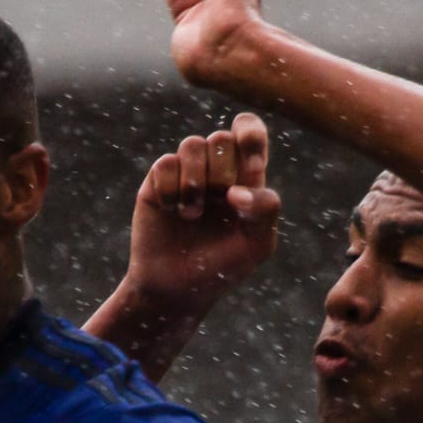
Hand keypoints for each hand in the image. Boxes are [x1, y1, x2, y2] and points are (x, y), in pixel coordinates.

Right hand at [121, 112, 279, 323]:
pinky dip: (171, 190)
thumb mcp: (257, 245)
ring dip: (195, 182)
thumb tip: (236, 190)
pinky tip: (171, 212)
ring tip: (192, 215)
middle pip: (222, 138)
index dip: (251, 134)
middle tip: (219, 202)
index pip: (250, 132)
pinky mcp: (156, 182)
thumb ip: (266, 210)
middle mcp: (215, 169)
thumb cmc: (222, 268)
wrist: (176, 290)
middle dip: (222, 172)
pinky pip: (165, 164)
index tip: (253, 164)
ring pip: (192, 144)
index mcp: (245, 177)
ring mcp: (184, 173)